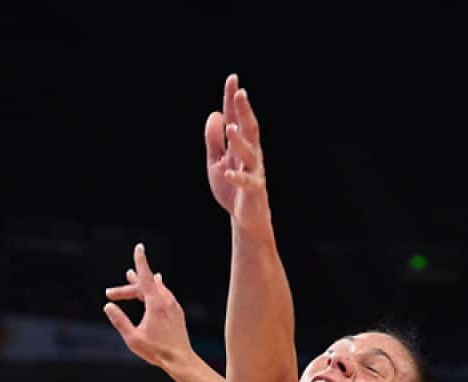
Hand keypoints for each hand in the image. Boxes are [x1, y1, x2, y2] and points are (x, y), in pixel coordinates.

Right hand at [103, 243, 193, 369]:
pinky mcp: (176, 312)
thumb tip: (108, 306)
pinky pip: (164, 294)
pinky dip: (153, 289)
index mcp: (156, 304)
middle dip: (127, 288)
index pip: (146, 277)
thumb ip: (119, 321)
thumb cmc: (157, 351)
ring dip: (141, 286)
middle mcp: (167, 301)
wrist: (181, 360)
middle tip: (110, 293)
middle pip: (145, 286)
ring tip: (131, 276)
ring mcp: (173, 306)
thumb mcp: (132, 338)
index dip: (141, 261)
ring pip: (155, 289)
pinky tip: (156, 285)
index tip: (139, 247)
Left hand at [205, 74, 269, 231]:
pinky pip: (247, 182)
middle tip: (240, 94)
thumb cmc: (231, 187)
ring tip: (230, 128)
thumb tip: (215, 114)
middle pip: (249, 129)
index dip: (233, 100)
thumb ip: (213, 139)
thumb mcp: (215, 161)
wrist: (245, 217)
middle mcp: (251, 155)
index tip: (233, 79)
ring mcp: (254, 171)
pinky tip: (229, 172)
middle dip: (244, 112)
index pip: (235, 118)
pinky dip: (237, 177)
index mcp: (240, 146)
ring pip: (249, 153)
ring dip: (239, 141)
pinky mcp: (254, 190)